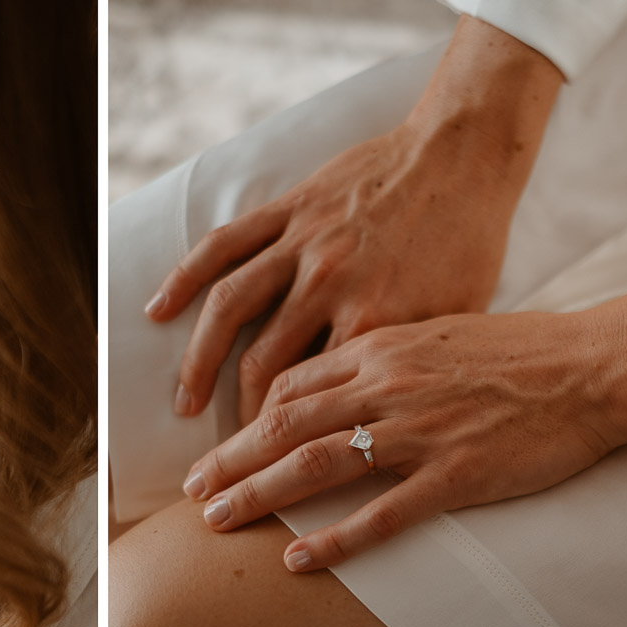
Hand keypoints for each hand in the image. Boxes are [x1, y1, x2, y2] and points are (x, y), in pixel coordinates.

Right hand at [149, 16, 562, 426]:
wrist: (464, 155)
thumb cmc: (468, 243)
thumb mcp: (453, 319)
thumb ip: (402, 367)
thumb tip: (375, 422)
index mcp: (376, 317)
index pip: (316, 397)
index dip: (288, 443)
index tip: (274, 471)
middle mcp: (331, 283)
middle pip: (263, 364)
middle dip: (240, 417)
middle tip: (230, 452)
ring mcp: (304, 242)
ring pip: (230, 308)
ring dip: (200, 362)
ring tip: (184, 403)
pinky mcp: (288, 209)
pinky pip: (224, 245)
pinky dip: (185, 277)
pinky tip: (158, 310)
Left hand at [180, 284, 626, 570]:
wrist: (598, 364)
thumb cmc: (525, 351)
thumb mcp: (442, 335)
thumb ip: (388, 359)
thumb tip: (346, 383)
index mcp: (383, 348)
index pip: (292, 382)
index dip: (248, 417)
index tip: (224, 445)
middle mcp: (389, 385)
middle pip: (285, 422)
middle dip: (231, 458)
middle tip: (190, 490)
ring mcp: (421, 431)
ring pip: (316, 463)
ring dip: (259, 492)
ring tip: (218, 520)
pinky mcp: (457, 475)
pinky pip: (381, 513)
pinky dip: (334, 538)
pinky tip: (297, 560)